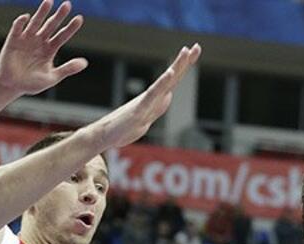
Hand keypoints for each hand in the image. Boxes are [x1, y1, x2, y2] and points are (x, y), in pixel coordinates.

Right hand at [0, 0, 86, 96]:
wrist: (12, 86)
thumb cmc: (32, 83)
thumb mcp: (52, 78)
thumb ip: (67, 69)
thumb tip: (85, 63)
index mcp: (50, 49)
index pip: (63, 35)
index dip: (71, 27)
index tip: (79, 18)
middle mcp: (40, 41)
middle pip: (51, 25)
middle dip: (59, 15)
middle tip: (67, 4)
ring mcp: (27, 39)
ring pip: (36, 22)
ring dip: (42, 12)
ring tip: (49, 1)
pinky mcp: (13, 40)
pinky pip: (18, 27)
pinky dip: (21, 22)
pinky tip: (27, 17)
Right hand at [85, 44, 200, 149]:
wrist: (107, 136)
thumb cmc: (125, 127)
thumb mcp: (147, 118)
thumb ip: (158, 107)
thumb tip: (169, 95)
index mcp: (155, 98)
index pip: (173, 80)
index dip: (184, 66)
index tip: (194, 50)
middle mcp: (152, 97)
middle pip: (172, 77)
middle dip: (184, 62)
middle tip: (197, 46)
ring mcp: (145, 102)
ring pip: (164, 82)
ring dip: (176, 67)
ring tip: (185, 52)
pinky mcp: (139, 110)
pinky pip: (153, 94)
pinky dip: (162, 83)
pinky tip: (170, 73)